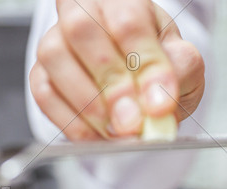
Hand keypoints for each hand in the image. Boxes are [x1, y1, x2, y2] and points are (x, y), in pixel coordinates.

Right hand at [29, 0, 204, 139]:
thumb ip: (179, 75)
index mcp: (126, 2)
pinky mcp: (42, 72)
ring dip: (89, 105)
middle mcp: (86, 11)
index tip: (159, 105)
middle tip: (134, 123)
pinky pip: (44, 93)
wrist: (147, 82)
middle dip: (112, 85)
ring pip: (55, 58)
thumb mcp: (185, 65)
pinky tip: (101, 136)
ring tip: (120, 132)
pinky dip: (73, 122)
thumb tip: (158, 102)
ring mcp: (57, 38)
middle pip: (83, 31)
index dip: (145, 65)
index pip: (130, 22)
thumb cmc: (164, 65)